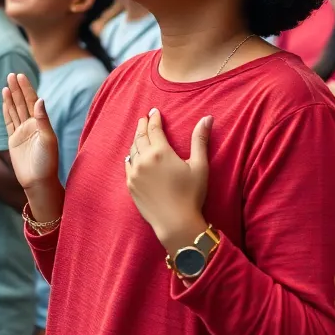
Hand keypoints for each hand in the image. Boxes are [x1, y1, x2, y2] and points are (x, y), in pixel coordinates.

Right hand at [2, 73, 59, 191]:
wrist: (38, 182)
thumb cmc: (47, 163)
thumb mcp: (48, 139)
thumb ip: (43, 119)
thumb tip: (40, 99)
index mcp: (42, 124)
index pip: (33, 101)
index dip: (27, 89)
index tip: (21, 76)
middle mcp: (32, 126)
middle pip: (23, 103)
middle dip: (18, 89)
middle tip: (12, 74)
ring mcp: (22, 132)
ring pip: (15, 110)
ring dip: (11, 97)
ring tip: (6, 84)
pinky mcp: (13, 141)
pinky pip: (9, 122)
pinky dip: (6, 111)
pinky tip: (5, 101)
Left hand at [125, 109, 210, 252]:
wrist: (175, 223)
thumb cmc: (191, 195)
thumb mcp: (200, 166)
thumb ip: (200, 140)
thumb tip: (207, 118)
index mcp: (160, 152)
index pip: (154, 129)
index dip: (154, 118)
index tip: (154, 111)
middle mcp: (144, 159)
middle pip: (140, 136)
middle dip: (142, 125)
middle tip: (144, 118)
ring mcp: (134, 173)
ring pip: (132, 150)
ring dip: (136, 139)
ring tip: (139, 134)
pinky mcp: (130, 185)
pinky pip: (127, 165)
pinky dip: (130, 157)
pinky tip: (131, 156)